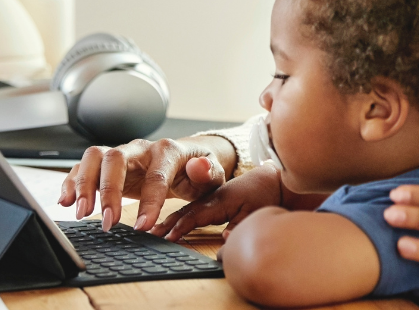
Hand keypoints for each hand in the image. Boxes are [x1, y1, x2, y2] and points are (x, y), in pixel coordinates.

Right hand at [57, 135, 234, 231]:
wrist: (186, 161)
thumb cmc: (197, 172)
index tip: (142, 227)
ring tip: (81, 213)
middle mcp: (140, 149)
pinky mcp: (107, 165)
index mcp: (168, 151)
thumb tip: (199, 167)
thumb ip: (208, 172)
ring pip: (95, 157)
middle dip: (108, 190)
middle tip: (107, 222)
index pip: (156, 174)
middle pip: (115, 158)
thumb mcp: (211, 175)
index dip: (149, 201)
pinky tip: (65, 202)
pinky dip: (71, 182)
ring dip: (84, 184)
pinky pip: (83, 166)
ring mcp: (121, 154)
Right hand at [152, 163, 281, 240]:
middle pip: (183, 211)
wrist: (271, 178)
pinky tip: (164, 222)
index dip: (180, 227)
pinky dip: (174, 215)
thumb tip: (227, 240)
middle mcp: (210, 197)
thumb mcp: (256, 212)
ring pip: (183, 208)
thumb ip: (240, 226)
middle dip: (164, 223)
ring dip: (166, 219)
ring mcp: (208, 196)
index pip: (195, 214)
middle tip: (147, 234)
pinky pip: (187, 207)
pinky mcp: (209, 198)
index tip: (166, 237)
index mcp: (219, 199)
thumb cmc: (264, 194)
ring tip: (149, 230)